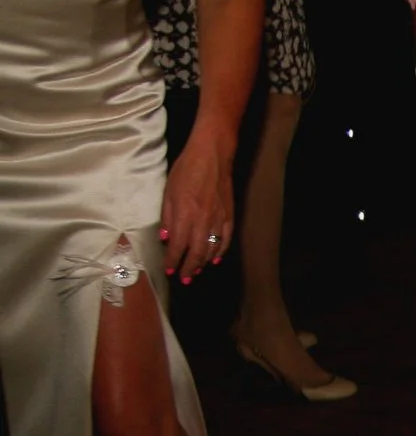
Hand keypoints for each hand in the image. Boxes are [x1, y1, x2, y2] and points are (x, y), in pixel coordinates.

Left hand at [160, 135, 233, 284]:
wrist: (212, 156)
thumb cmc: (186, 170)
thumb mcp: (168, 191)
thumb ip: (167, 217)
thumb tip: (165, 237)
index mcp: (184, 216)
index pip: (178, 246)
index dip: (173, 260)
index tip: (169, 269)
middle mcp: (202, 222)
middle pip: (196, 252)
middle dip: (189, 268)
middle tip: (184, 279)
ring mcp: (218, 220)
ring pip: (211, 249)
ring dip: (203, 262)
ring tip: (196, 271)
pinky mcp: (229, 216)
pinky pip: (225, 239)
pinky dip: (220, 251)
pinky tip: (215, 258)